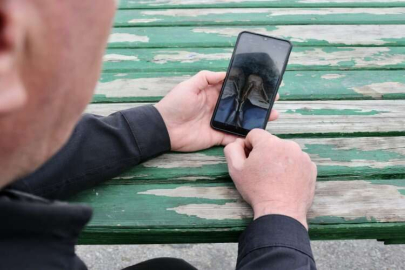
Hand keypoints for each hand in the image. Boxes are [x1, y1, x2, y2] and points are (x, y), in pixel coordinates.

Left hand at [154, 71, 278, 151]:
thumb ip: (207, 77)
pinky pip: (233, 137)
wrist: (164, 128)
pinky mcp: (217, 137)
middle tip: (274, 100)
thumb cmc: (175, 104)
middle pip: (242, 104)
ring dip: (256, 118)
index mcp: (213, 93)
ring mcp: (219, 123)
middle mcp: (218, 107)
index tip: (263, 83)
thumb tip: (226, 73)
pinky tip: (258, 133)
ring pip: (242, 120)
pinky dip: (245, 136)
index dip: (248, 86)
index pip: (234, 88)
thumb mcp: (190, 85)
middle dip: (257, 102)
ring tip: (273, 115)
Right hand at [224, 129, 316, 228]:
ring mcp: (302, 156)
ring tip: (274, 178)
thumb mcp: (236, 170)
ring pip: (285, 151)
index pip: (255, 134)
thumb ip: (232, 149)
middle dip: (265, 153)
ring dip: (278, 160)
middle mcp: (288, 145)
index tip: (249, 160)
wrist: (281, 211)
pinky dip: (291, 168)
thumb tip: (238, 142)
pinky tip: (285, 181)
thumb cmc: (258, 190)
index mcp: (269, 143)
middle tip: (261, 172)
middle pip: (271, 142)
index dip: (249, 146)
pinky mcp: (310, 167)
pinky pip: (297, 161)